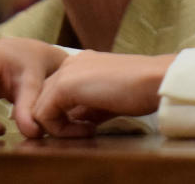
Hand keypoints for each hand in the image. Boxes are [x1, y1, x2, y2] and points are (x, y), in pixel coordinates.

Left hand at [32, 51, 175, 137]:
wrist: (155, 80)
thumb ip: (88, 108)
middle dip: (58, 121)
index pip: (55, 93)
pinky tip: (87, 130)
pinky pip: (44, 116)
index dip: (65, 116)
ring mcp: (65, 72)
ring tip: (87, 132)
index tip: (89, 128)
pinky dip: (60, 130)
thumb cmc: (141, 89)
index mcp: (82, 63)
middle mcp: (70, 63)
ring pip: (39, 108)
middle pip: (43, 99)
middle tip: (86, 132)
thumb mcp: (108, 100)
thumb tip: (74, 122)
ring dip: (59, 127)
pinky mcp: (64, 85)